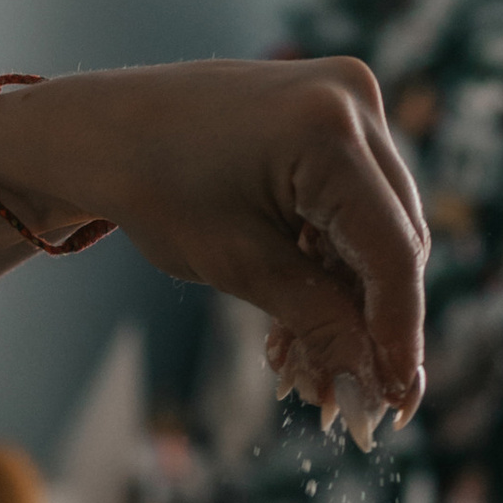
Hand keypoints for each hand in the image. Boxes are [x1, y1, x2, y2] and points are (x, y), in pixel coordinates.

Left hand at [0, 57, 427, 422]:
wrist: (102, 130)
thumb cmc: (154, 189)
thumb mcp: (239, 265)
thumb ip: (318, 322)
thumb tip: (374, 390)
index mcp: (328, 132)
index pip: (392, 251)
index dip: (400, 333)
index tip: (398, 400)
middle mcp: (353, 100)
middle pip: (394, 239)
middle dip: (370, 326)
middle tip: (348, 403)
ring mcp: (349, 99)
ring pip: (377, 227)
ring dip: (347, 303)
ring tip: (304, 377)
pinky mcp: (336, 114)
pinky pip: (354, 202)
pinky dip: (330, 263)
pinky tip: (293, 329)